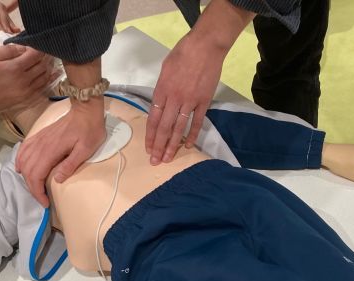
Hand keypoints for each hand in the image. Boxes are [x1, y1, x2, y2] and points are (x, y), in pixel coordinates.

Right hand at [0, 45, 55, 116]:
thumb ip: (7, 50)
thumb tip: (22, 47)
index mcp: (15, 68)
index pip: (35, 55)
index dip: (38, 48)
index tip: (36, 45)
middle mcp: (25, 80)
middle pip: (42, 66)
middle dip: (44, 58)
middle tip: (44, 52)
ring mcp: (27, 92)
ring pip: (45, 79)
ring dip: (47, 69)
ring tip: (48, 62)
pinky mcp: (26, 100)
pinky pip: (41, 90)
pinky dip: (47, 82)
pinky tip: (49, 77)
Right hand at [15, 99, 105, 206]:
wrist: (85, 110)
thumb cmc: (89, 130)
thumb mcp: (86, 150)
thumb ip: (70, 164)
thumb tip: (57, 179)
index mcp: (51, 150)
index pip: (36, 175)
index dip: (38, 192)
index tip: (45, 203)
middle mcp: (41, 145)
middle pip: (27, 171)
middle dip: (32, 188)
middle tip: (41, 199)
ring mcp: (38, 140)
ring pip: (23, 161)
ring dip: (25, 177)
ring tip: (34, 188)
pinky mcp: (39, 136)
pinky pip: (23, 149)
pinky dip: (20, 161)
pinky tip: (21, 168)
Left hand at [145, 32, 224, 164]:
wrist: (205, 46)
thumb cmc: (183, 53)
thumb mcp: (165, 69)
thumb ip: (162, 88)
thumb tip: (160, 103)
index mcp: (162, 90)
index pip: (153, 118)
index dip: (150, 136)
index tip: (148, 148)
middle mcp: (174, 99)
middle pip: (164, 127)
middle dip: (159, 146)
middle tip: (156, 161)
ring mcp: (190, 101)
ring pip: (179, 128)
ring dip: (173, 145)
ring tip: (168, 159)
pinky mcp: (204, 102)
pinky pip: (197, 122)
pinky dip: (192, 135)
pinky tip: (188, 146)